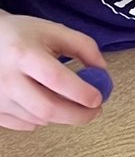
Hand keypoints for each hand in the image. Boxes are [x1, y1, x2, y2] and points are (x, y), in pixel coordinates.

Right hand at [0, 14, 106, 130]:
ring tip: (69, 102)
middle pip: (47, 109)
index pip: (55, 79)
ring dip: (62, 116)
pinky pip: (25, 125)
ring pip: (39, 120)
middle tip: (95, 111)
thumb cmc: (21, 36)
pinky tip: (46, 104)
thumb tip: (103, 72)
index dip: (81, 92)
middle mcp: (6, 78)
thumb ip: (84, 47)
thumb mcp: (53, 31)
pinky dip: (42, 120)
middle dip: (79, 115)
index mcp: (23, 54)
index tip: (98, 98)